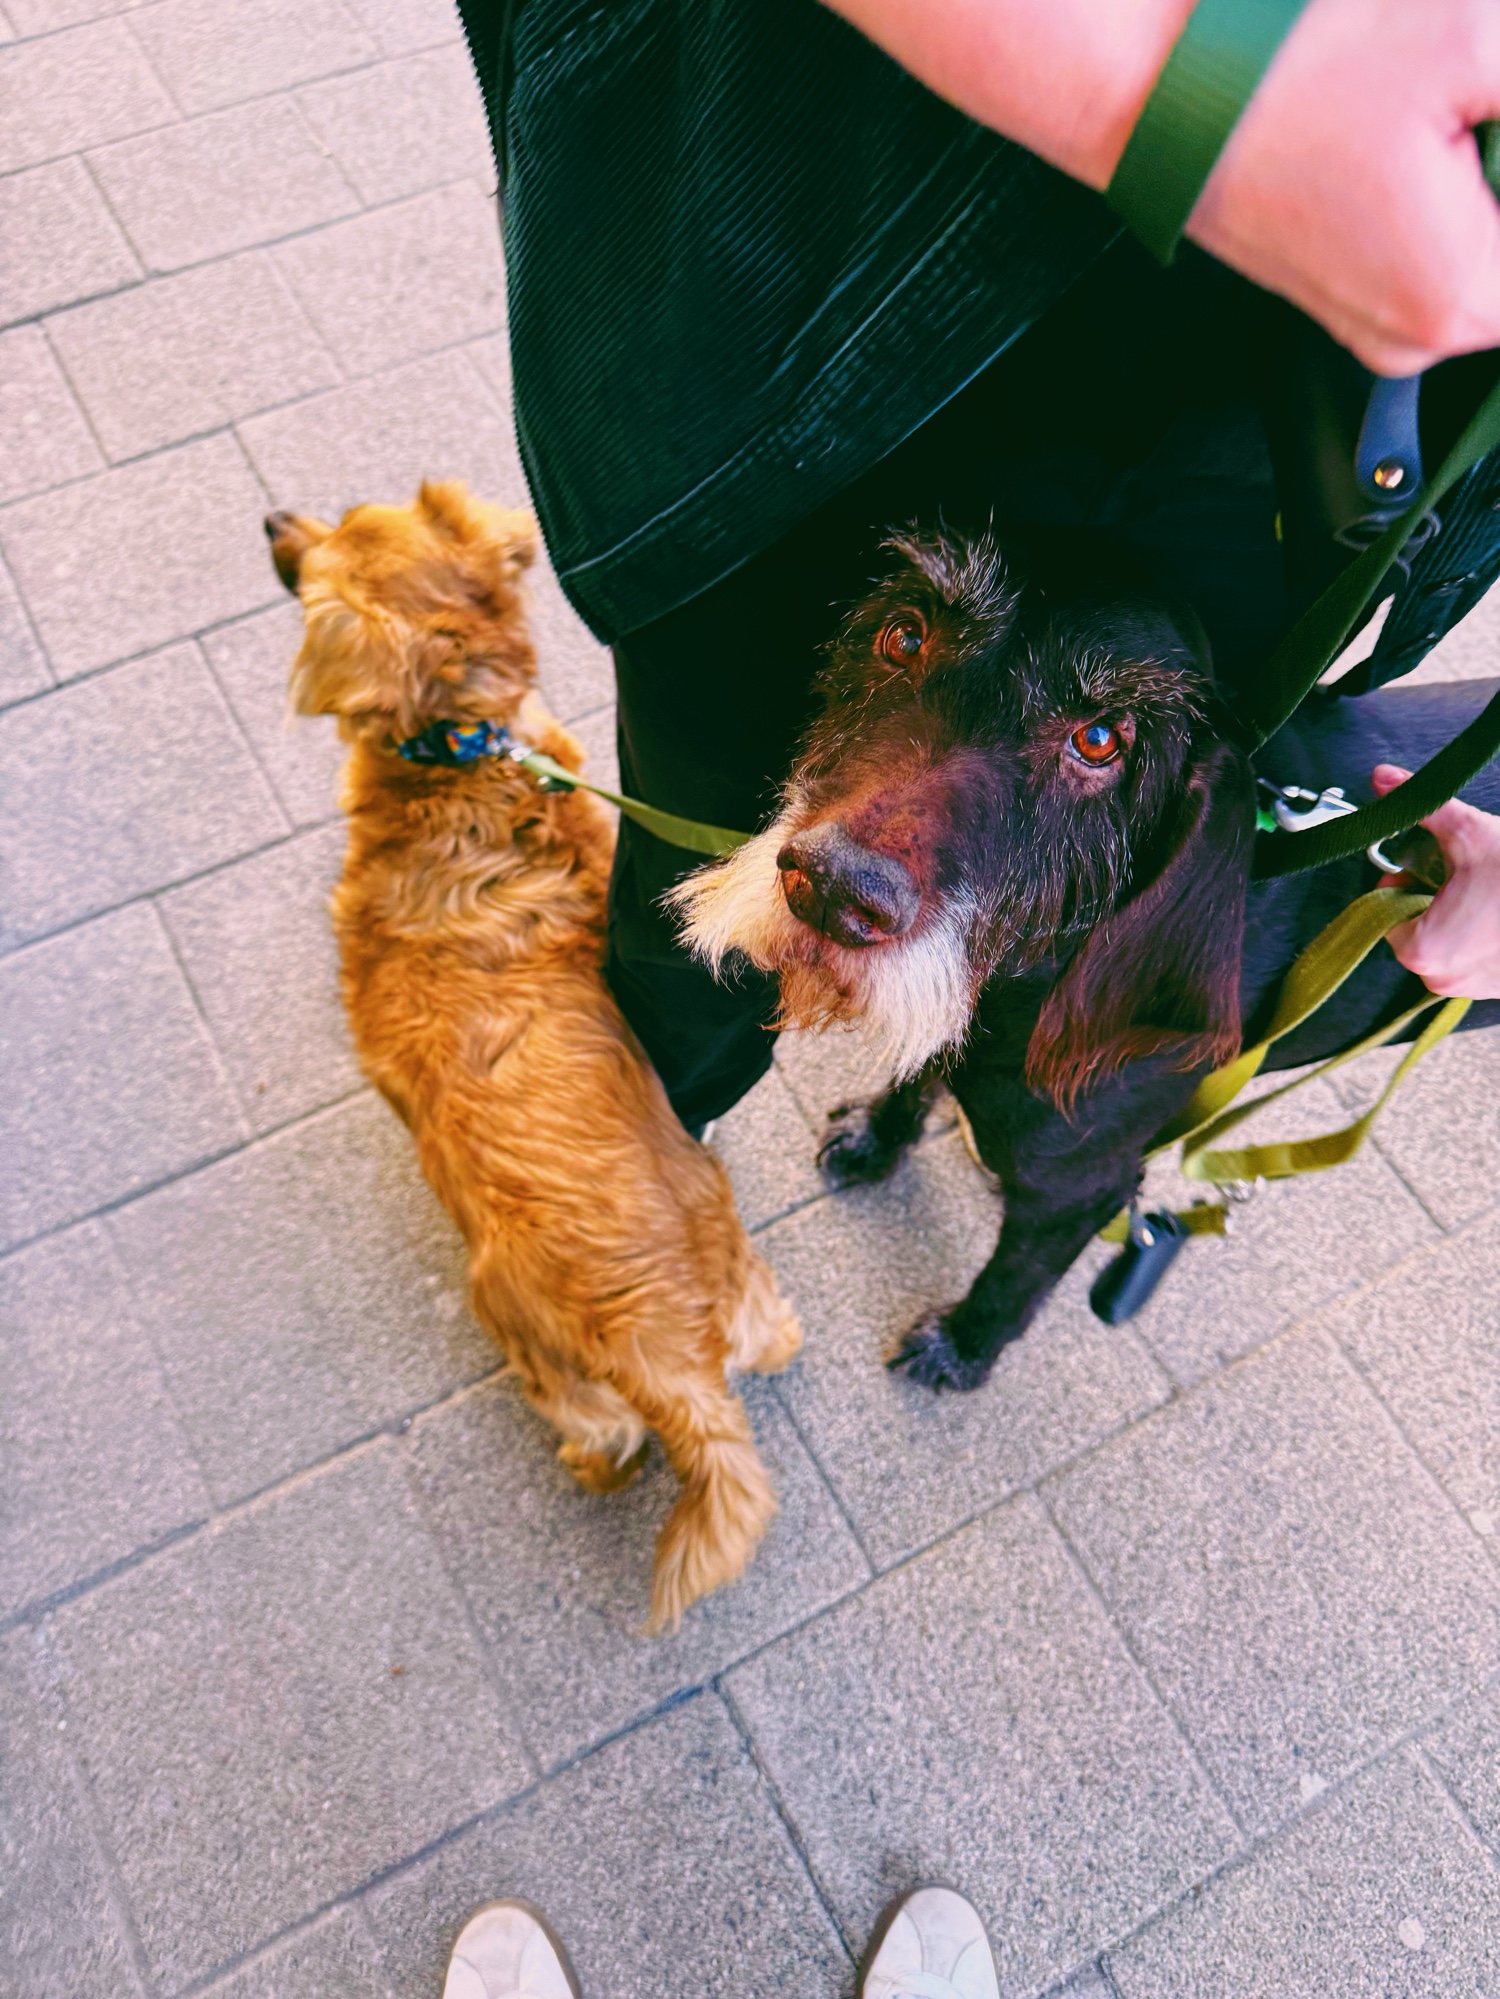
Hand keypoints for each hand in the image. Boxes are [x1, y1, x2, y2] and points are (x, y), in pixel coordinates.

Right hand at [822, 0, 1499, 373]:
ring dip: (1484, 173)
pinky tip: (1424, 125)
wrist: (1152, 80)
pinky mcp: (1350, 287)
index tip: (1491, 112)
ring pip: (1485, 249)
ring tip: (1443, 104)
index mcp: (1460, 296)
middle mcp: (1416, 335)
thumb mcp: (1477, 36)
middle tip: (1470, 95)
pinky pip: (1439, 247)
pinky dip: (1451, 189)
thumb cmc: (1279, 64)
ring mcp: (1376, 318)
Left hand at [1371, 763, 1499, 997]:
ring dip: (1460, 919)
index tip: (1425, 867)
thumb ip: (1423, 809)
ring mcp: (1474, 989)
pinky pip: (1477, 960)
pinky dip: (1484, 937)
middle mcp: (1442, 980)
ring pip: (1449, 946)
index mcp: (1422, 950)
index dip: (1403, 886)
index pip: (1388, 916)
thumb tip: (1383, 777)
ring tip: (1488, 894)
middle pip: (1418, 931)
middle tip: (1461, 876)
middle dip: (1433, 901)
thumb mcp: (1470, 834)